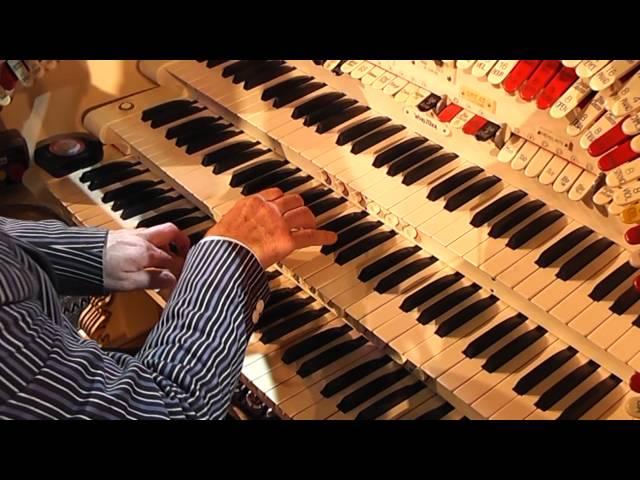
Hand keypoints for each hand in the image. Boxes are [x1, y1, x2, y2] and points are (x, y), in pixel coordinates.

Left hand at [104, 223, 190, 291]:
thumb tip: (172, 279)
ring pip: (155, 232)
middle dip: (180, 240)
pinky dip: (149, 241)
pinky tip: (143, 253)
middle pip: (169, 232)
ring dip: (164, 241)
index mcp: (147, 252)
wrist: (73, 257)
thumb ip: (153, 280)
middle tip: (185, 251)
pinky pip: (142, 234)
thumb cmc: (100, 271)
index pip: (172, 259)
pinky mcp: (119, 234)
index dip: (180, 267)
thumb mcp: (129, 283)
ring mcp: (130, 235)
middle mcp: (142, 240)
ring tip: (165, 254)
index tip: (184, 275)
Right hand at [206, 188, 336, 267]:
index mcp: (251, 203)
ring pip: (304, 214)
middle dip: (299, 207)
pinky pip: (310, 236)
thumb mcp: (222, 227)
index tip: (284, 203)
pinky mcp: (287, 240)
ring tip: (313, 226)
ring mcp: (280, 223)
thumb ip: (231, 226)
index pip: (274, 193)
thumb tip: (221, 236)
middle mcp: (268, 209)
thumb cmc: (219, 246)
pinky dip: (323, 236)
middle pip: (293, 200)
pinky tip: (330, 238)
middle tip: (302, 216)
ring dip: (310, 220)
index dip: (282, 199)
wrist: (223, 255)